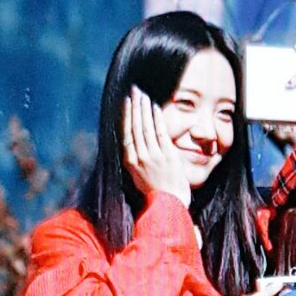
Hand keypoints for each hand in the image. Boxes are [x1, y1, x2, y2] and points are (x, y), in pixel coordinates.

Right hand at [122, 86, 191, 207]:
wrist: (170, 205)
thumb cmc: (157, 192)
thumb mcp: (139, 176)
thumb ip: (137, 160)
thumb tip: (134, 146)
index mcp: (130, 162)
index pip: (125, 133)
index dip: (125, 116)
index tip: (126, 102)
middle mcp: (139, 157)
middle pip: (134, 127)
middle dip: (133, 107)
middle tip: (134, 91)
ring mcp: (153, 156)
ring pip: (145, 127)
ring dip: (143, 109)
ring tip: (142, 95)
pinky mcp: (167, 156)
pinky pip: (160, 133)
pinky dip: (156, 118)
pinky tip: (155, 107)